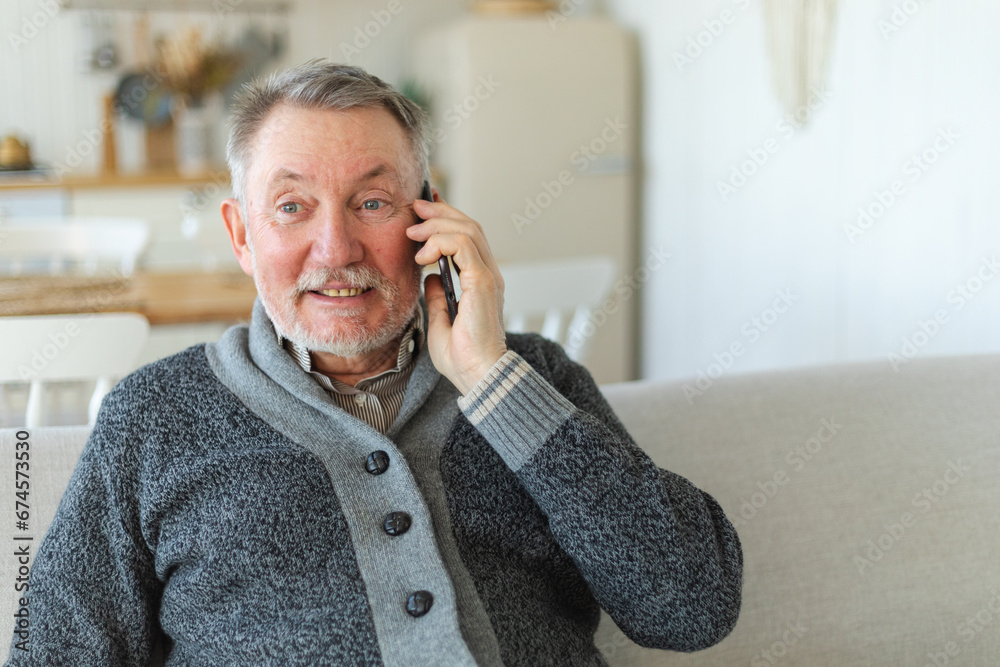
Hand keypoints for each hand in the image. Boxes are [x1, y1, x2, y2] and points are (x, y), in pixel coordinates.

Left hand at [407, 194, 506, 394]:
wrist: (477, 375)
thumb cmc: (462, 357)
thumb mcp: (441, 321)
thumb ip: (438, 297)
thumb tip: (430, 277)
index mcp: (480, 282)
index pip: (467, 238)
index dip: (446, 219)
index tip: (422, 213)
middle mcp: (488, 275)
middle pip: (469, 226)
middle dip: (440, 212)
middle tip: (415, 207)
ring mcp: (488, 276)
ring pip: (467, 229)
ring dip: (437, 224)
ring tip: (413, 231)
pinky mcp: (483, 281)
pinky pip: (463, 245)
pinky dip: (440, 242)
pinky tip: (422, 255)